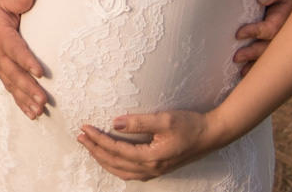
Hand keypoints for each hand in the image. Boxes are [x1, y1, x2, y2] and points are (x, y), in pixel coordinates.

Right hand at [0, 0, 46, 119]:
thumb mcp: (3, 1)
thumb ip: (18, 1)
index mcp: (1, 36)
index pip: (16, 50)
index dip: (27, 61)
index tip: (40, 72)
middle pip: (14, 74)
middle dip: (29, 88)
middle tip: (43, 100)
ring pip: (11, 85)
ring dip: (25, 99)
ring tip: (39, 112)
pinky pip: (9, 88)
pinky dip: (20, 102)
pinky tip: (32, 113)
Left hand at [77, 109, 221, 180]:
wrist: (211, 135)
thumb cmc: (189, 125)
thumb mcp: (164, 119)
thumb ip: (138, 122)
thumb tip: (114, 123)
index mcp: (152, 157)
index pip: (116, 150)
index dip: (98, 139)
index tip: (84, 128)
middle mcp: (151, 168)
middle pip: (115, 162)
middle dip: (95, 150)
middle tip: (80, 137)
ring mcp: (154, 171)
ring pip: (121, 171)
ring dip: (103, 159)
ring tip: (89, 146)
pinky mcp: (157, 168)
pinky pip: (130, 173)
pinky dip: (115, 166)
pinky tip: (109, 158)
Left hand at [233, 0, 291, 73]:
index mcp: (291, 13)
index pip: (274, 28)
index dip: (257, 32)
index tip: (239, 34)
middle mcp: (287, 25)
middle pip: (273, 46)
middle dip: (255, 55)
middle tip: (236, 58)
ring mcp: (280, 28)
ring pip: (270, 51)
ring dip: (256, 63)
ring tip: (240, 73)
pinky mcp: (272, 28)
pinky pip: (265, 47)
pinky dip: (257, 60)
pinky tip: (245, 71)